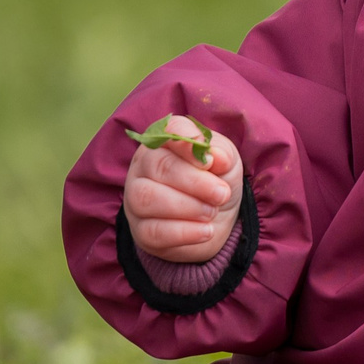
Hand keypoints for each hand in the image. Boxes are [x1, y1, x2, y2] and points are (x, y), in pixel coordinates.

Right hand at [123, 116, 242, 262]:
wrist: (214, 223)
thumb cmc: (215, 183)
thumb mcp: (227, 164)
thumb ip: (223, 154)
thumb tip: (216, 156)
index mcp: (164, 143)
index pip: (167, 130)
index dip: (187, 142)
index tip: (211, 161)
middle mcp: (143, 167)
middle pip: (158, 165)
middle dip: (194, 181)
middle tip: (221, 193)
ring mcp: (136, 200)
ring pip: (148, 198)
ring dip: (188, 207)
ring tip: (212, 212)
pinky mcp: (141, 231)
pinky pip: (154, 231)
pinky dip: (185, 232)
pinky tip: (206, 231)